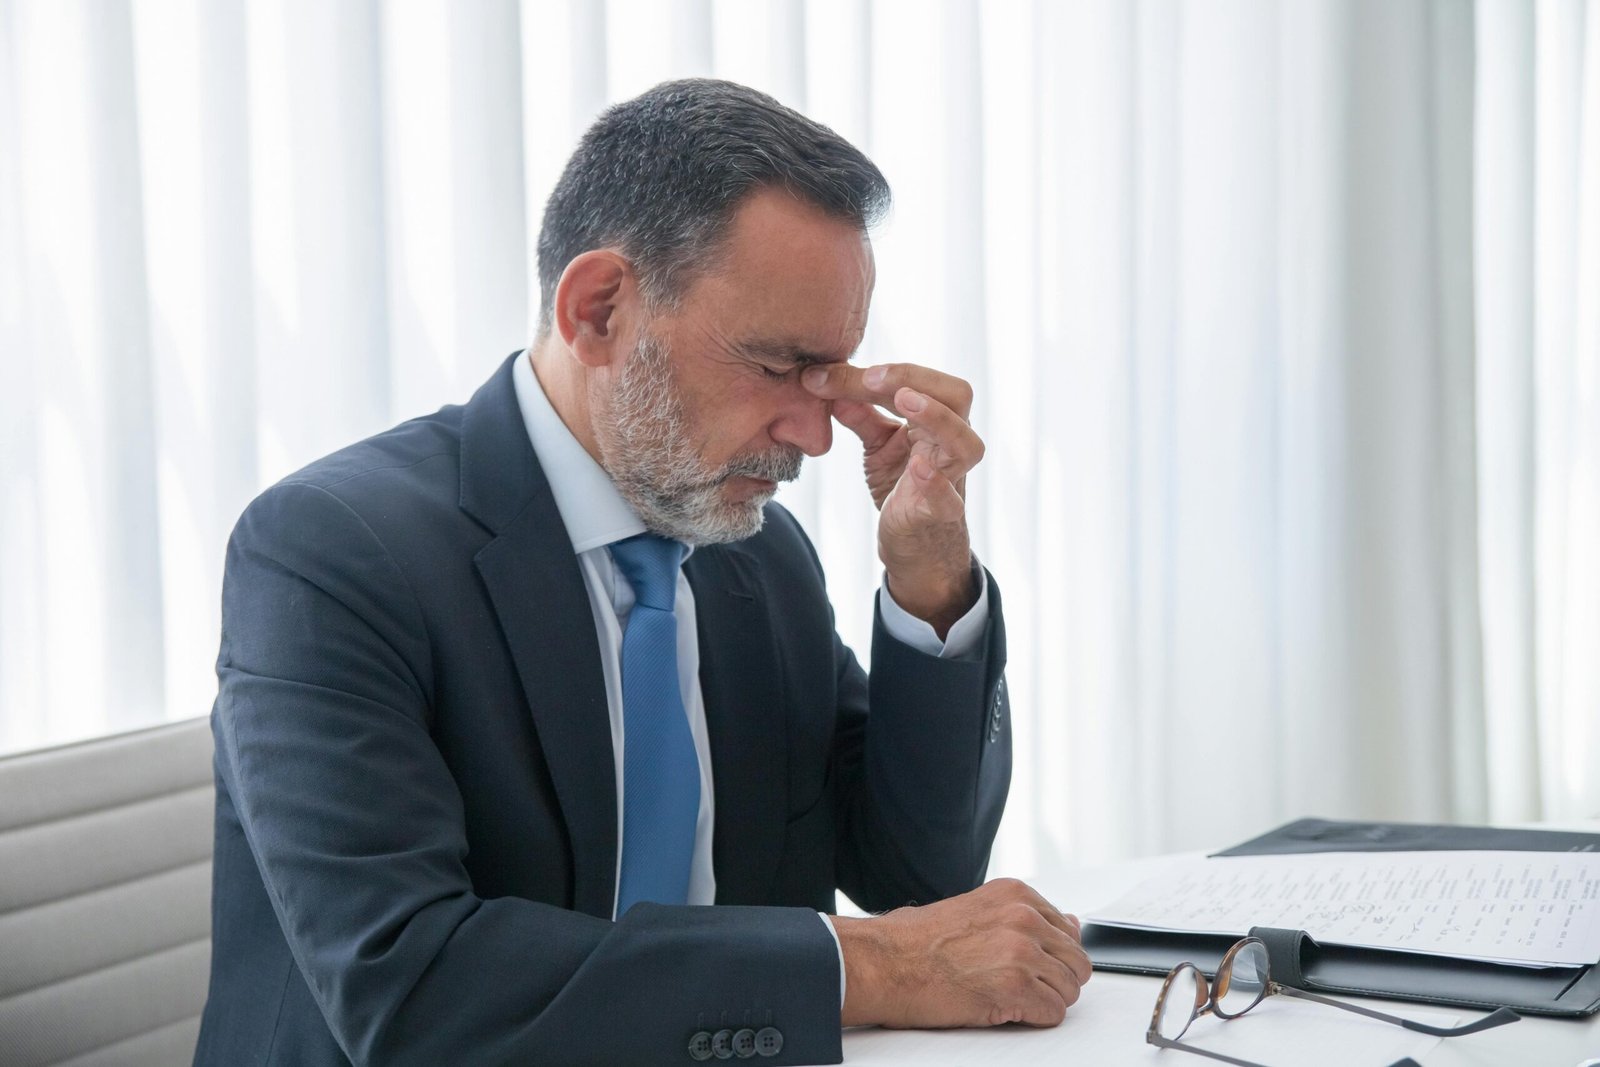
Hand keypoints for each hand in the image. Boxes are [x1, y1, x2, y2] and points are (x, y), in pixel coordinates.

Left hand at [801, 362, 985, 635]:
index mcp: (937, 420)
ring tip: (905, 400)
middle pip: (957, 397)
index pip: (920, 382)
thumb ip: (858, 413)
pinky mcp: (940, 514)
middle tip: (872, 378)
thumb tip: (821, 381)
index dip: (885, 371)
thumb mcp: (877, 445)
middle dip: (916, 379)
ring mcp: (950, 479)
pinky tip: (918, 467)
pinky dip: (935, 482)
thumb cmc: (902, 486)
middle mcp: (951, 443)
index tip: (831, 372)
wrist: (915, 545)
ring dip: (936, 417)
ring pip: (965, 443)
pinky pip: (948, 498)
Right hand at [827, 878, 1091, 1028]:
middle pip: (1075, 962)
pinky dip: (1033, 1018)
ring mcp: (1022, 951)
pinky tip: (1003, 1008)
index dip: (1049, 957)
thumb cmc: (915, 942)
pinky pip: (1053, 1013)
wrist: (882, 962)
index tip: (1026, 965)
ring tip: (1004, 996)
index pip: (1068, 931)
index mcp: (1015, 894)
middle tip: (1017, 987)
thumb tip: (1072, 924)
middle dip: (1053, 980)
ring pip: (1068, 989)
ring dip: (1043, 1000)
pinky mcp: (1016, 986)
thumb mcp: (978, 911)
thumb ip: (1026, 917)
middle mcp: (1024, 917)